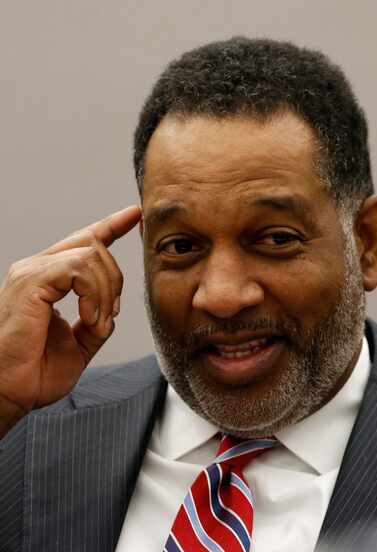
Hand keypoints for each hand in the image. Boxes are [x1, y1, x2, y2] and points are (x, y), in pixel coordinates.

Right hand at [0, 205, 141, 435]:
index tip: (134, 214)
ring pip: (91, 255)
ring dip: (106, 292)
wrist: (7, 393)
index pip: (83, 241)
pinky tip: (88, 317)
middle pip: (94, 245)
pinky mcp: (30, 281)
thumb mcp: (78, 345)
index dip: (111, 225)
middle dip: (115, 279)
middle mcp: (37, 270)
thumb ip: (96, 323)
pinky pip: (79, 269)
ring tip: (96, 322)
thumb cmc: (33, 374)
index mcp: (47, 280)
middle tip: (109, 316)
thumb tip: (111, 314)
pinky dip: (95, 294)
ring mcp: (31, 273)